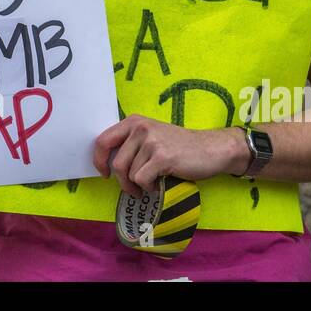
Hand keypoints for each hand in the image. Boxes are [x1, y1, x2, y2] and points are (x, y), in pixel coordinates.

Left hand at [92, 115, 243, 196]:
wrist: (211, 149)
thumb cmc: (180, 147)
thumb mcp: (152, 136)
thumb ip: (131, 144)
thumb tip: (107, 163)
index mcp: (134, 121)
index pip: (102, 141)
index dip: (98, 160)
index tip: (105, 173)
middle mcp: (140, 128)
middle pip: (116, 163)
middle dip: (121, 182)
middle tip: (132, 188)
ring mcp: (151, 141)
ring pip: (129, 175)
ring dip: (138, 186)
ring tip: (151, 184)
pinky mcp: (162, 157)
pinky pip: (142, 180)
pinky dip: (149, 188)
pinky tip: (158, 185)